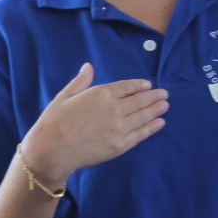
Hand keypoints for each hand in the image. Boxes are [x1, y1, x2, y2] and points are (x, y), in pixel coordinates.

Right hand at [20, 63, 168, 185]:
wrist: (52, 151)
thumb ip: (81, 81)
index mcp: (101, 94)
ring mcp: (119, 128)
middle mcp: (114, 109)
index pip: (126, 87)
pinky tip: (159, 123)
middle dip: (153, 97)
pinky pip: (140, 135)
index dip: (139, 85)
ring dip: (156, 110)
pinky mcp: (120, 146)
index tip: (148, 84)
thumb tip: (89, 66)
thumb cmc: (54, 122)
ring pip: (143, 117)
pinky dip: (152, 128)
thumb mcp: (65, 96)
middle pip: (139, 101)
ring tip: (165, 106)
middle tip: (164, 94)